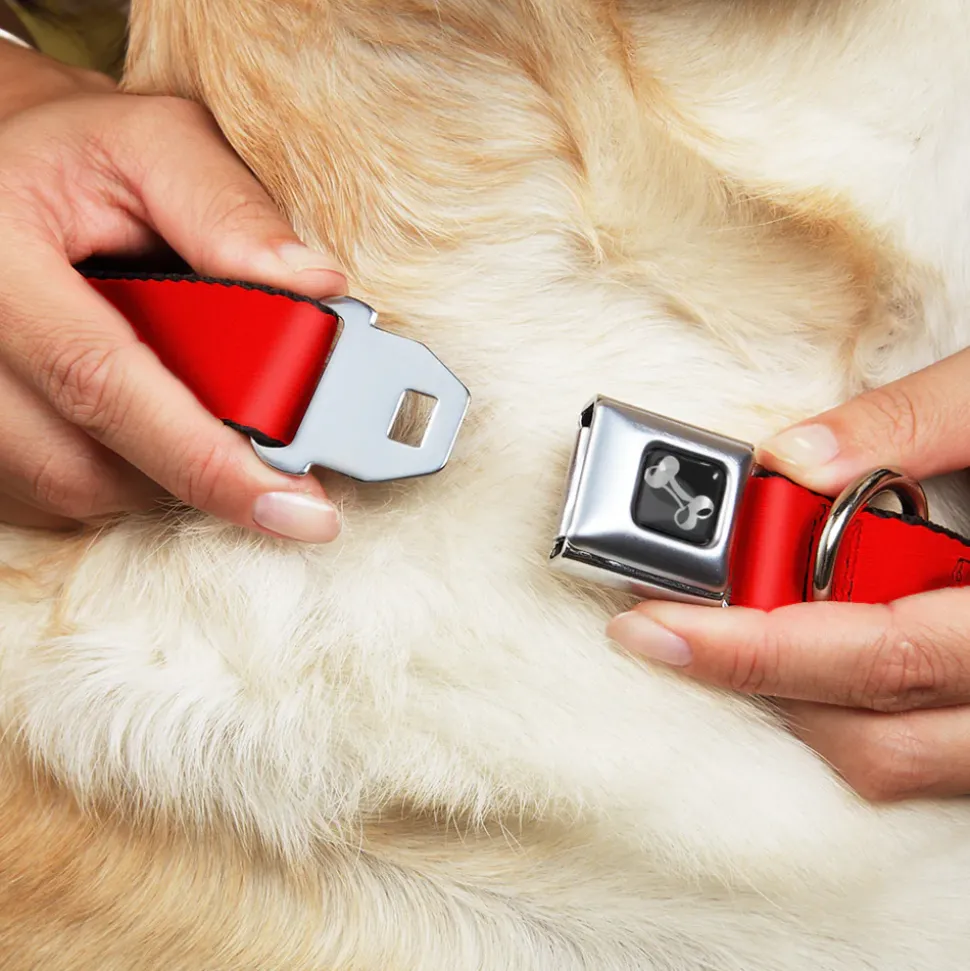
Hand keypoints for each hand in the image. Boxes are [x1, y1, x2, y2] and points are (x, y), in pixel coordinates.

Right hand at [0, 43, 345, 540]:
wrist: (5, 176)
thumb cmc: (79, 158)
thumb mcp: (154, 145)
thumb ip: (230, 211)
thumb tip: (316, 287)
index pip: (102, 382)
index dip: (208, 458)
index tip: (299, 506)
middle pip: (87, 464)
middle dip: (203, 471)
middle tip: (282, 466)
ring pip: (78, 489)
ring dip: (166, 470)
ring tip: (207, 411)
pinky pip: (59, 495)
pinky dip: (129, 472)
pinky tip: (154, 421)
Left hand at [608, 348, 969, 801]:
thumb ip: (915, 422)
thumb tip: (793, 458)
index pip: (878, 654)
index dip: (753, 649)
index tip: (653, 625)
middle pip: (876, 735)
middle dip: (758, 680)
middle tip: (673, 622)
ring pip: (901, 762)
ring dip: (804, 703)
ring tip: (738, 630)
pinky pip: (930, 756)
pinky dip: (858, 712)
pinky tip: (818, 651)